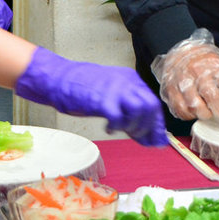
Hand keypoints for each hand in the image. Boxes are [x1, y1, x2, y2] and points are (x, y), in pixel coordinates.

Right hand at [15, 47, 167, 146]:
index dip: (157, 124)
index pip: (153, 102)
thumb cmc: (84, 89)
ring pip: (140, 109)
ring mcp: (115, 89)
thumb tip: (146, 133)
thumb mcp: (111, 94)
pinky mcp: (102, 100)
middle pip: (151, 105)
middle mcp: (127, 82)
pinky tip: (109, 128)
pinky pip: (118, 117)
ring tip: (123, 130)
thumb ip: (128, 109)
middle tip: (140, 138)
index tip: (158, 141)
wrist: (60, 78)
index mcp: (131, 79)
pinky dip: (117, 127)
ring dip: (135, 126)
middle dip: (150, 127)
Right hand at [150, 29, 218, 123]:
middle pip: (213, 97)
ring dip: (205, 114)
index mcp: (214, 65)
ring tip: (210, 113)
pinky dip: (190, 115)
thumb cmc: (204, 63)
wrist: (180, 52)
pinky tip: (195, 112)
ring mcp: (182, 81)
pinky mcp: (170, 89)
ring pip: (195, 106)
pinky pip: (181, 110)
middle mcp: (197, 71)